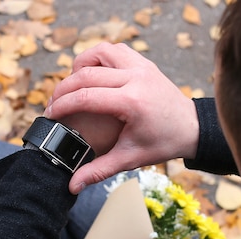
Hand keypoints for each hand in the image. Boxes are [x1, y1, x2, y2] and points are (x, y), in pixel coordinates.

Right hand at [45, 42, 199, 193]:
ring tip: (72, 86)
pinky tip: (93, 74)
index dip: (62, 105)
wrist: (191, 128)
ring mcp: (141, 66)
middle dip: (63, 88)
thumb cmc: (162, 143)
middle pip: (86, 74)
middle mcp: (136, 78)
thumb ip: (98, 170)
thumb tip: (72, 186)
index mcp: (133, 102)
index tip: (49, 114)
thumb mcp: (129, 159)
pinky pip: (114, 50)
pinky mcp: (144, 62)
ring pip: (99, 53)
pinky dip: (98, 58)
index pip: (86, 97)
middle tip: (53, 104)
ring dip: (80, 66)